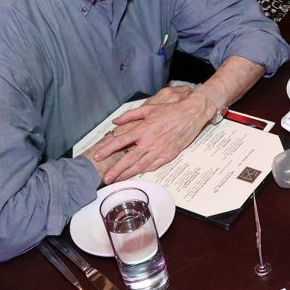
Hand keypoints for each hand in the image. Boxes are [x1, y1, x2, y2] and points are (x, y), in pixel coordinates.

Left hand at [90, 89, 212, 183]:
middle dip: (116, 170)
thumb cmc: (171, 111)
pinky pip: (154, 165)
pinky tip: (136, 173)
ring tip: (118, 180)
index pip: (121, 141)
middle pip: (129, 159)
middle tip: (106, 178)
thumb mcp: (149, 108)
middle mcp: (150, 141)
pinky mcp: (169, 155)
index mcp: (143, 129)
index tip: (98, 156)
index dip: (107, 150)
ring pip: (140, 166)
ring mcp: (160, 150)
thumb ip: (130, 115)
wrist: (192, 114)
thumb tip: (115, 122)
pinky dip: (143, 170)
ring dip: (128, 174)